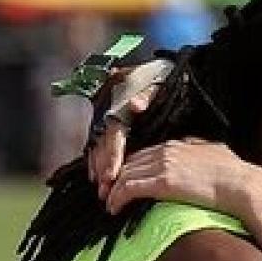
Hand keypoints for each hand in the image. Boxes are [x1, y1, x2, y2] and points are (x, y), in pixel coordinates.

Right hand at [88, 79, 155, 194]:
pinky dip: (98, 159)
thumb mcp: (157, 82)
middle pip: (103, 142)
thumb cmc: (162, 78)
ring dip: (98, 166)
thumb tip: (136, 105)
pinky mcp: (110, 121)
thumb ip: (147, 94)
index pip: (114, 133)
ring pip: (98, 144)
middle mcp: (108, 107)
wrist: (163, 70)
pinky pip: (100, 143)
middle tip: (105, 189)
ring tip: (101, 188)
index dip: (112, 154)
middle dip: (103, 167)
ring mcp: (106, 114)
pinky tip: (98, 176)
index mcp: (118, 99)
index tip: (112, 174)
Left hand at [105, 138, 261, 217]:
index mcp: (179, 144)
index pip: (146, 153)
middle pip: (131, 161)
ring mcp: (163, 165)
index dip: (133, 166)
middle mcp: (167, 150)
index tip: (125, 179)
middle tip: (108, 191)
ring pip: (126, 174)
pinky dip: (118, 198)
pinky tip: (113, 208)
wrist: (243, 186)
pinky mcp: (162, 182)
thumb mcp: (218, 155)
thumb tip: (205, 153)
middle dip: (116, 176)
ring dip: (113, 189)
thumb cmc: (238, 175)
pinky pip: (130, 188)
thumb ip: (204, 152)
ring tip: (108, 203)